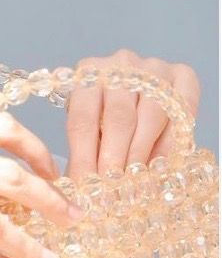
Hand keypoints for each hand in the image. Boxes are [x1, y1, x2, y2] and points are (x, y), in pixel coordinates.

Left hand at [65, 48, 201, 178]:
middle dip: (115, 158)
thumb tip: (75, 195)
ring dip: (143, 153)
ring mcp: (154, 68)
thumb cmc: (109, 115)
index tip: (85, 186)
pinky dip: (171, 142)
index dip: (84, 157)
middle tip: (113, 190)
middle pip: (118, 116)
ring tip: (135, 183)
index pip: (82, 118)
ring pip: (150, 115)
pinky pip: (180, 113)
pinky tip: (161, 165)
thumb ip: (86, 154)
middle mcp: (120, 63)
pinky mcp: (183, 76)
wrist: (142, 92)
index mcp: (89, 72)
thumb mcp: (91, 128)